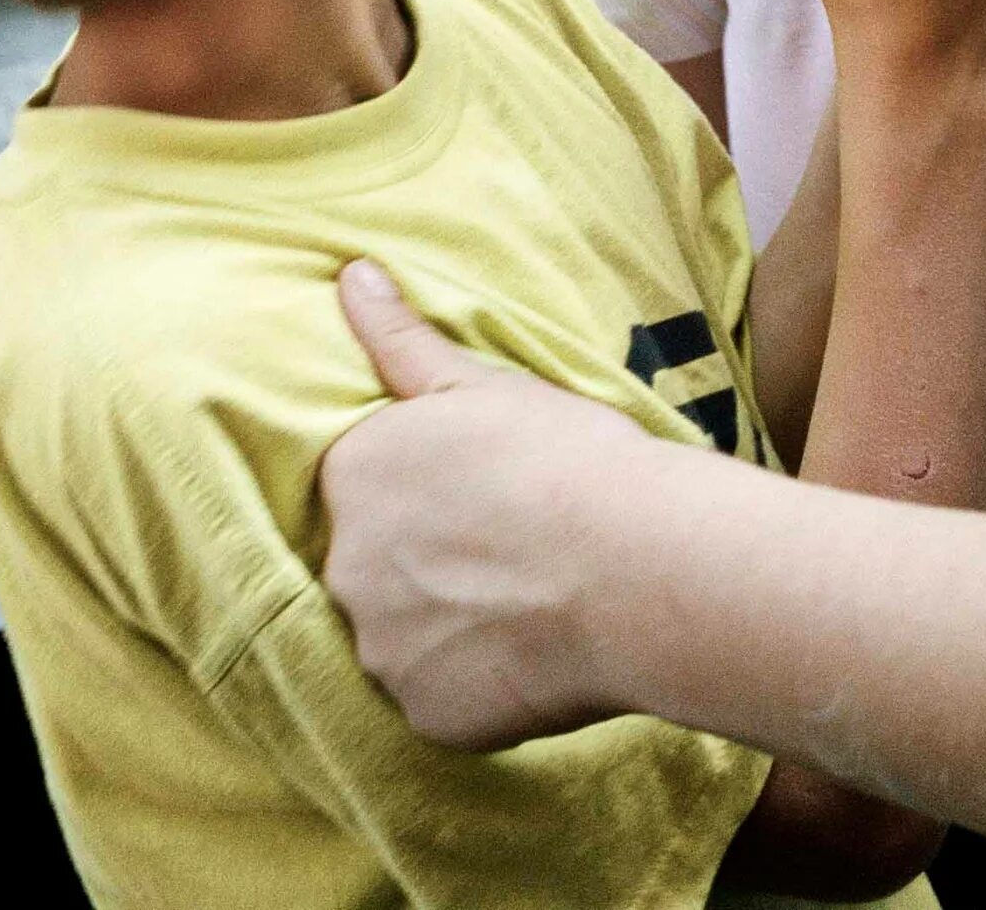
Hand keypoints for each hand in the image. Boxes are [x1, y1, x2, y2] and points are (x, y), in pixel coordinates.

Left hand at [319, 260, 656, 750]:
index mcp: (354, 474)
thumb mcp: (482, 383)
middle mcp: (345, 563)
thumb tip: (351, 273)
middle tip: (513, 554)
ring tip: (530, 605)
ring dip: (449, 627)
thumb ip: (401, 338)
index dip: (429, 496)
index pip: (365, 490)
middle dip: (430, 564)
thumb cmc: (569, 459)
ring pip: (403, 638)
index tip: (487, 499)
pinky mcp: (423, 712)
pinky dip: (477, 685)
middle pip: (374, 566)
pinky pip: (439, 699)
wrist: (640, 566)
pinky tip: (534, 655)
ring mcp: (381, 646)